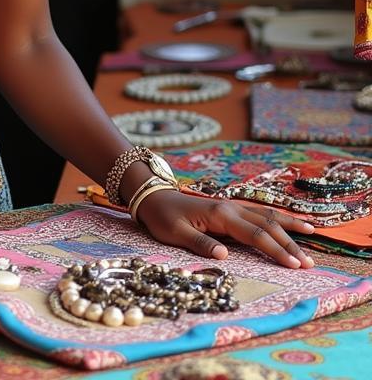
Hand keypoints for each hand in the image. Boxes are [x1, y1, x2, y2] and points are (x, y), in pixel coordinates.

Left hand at [136, 190, 316, 268]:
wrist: (152, 198)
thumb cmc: (162, 217)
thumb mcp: (174, 233)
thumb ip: (199, 243)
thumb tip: (224, 255)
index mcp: (220, 214)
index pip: (255, 234)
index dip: (276, 250)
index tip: (294, 265)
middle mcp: (230, 207)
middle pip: (267, 225)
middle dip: (289, 243)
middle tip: (309, 263)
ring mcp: (231, 206)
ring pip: (266, 215)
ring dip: (288, 226)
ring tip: (312, 234)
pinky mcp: (229, 209)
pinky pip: (258, 212)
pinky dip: (277, 217)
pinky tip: (289, 221)